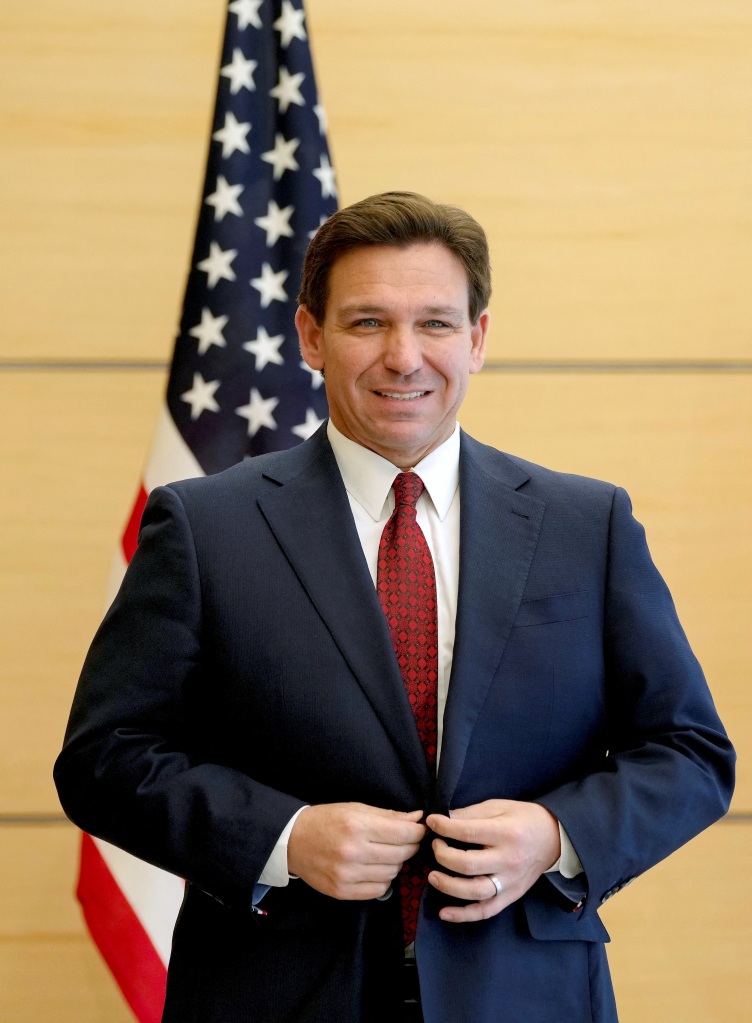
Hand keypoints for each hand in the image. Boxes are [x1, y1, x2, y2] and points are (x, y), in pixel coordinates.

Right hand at [287, 803, 425, 900]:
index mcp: (357, 826)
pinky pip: (378, 890)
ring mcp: (347, 875)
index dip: (417, 832)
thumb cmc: (327, 820)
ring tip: (387, 854)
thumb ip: (389, 816)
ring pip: (392, 873)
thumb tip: (417, 819)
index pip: (402, 834)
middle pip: (400, 855)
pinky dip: (383, 880)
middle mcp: (353, 852)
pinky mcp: (342, 891)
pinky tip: (375, 868)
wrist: (293, 841)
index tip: (420, 830)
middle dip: (409, 846)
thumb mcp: (356, 809)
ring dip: (396, 863)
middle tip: (406, 841)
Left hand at [425, 799, 559, 922]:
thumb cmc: (523, 818)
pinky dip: (464, 915)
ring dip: (448, 886)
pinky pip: (486, 911)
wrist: (554, 838)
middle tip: (434, 845)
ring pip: (475, 892)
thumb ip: (471, 814)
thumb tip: (444, 819)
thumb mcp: (499, 806)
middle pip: (468, 865)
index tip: (431, 822)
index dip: (445, 828)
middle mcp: (509, 860)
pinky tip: (444, 913)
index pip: (469, 833)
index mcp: (506, 833)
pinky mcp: (511, 896)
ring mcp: (510, 882)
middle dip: (443, 855)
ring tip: (432, 876)